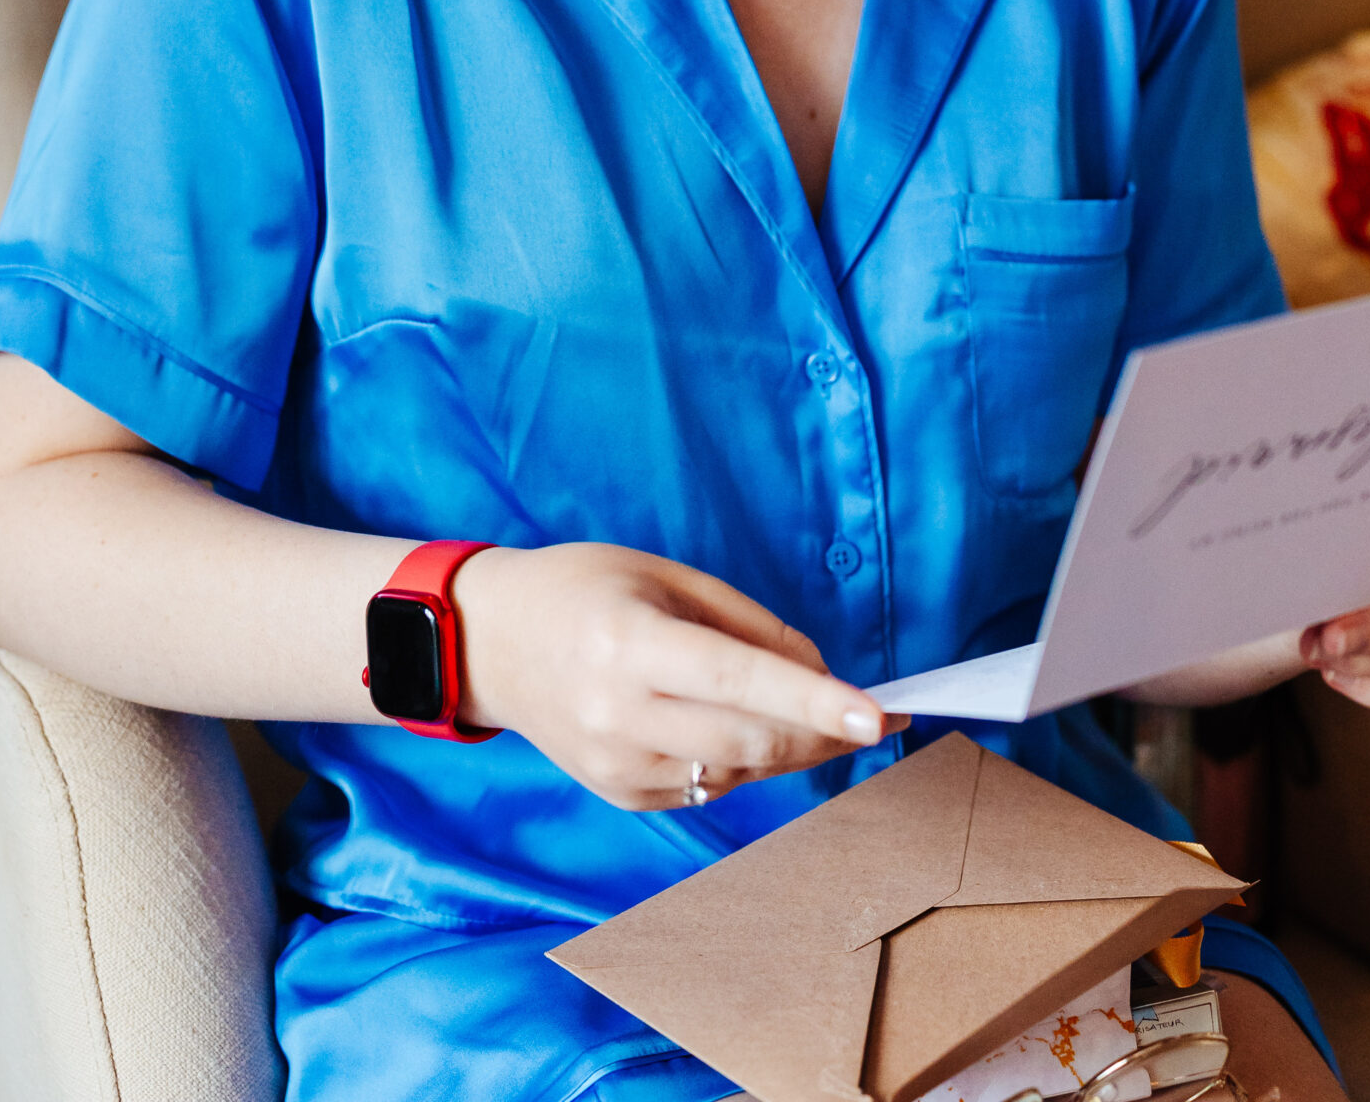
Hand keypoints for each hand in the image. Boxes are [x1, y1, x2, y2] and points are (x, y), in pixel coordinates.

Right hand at [453, 543, 905, 807]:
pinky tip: (743, 727)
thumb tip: (821, 671)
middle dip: (822, 733)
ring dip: (790, 750)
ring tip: (815, 718)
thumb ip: (747, 624)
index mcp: (631, 643)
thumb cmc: (584, 589)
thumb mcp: (666, 576)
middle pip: (749, 742)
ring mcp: (617, 765)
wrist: (492, 642)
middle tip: (871, 716)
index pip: (740, 680)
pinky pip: (706, 787)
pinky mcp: (619, 794)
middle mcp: (620, 714)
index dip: (814, 701)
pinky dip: (743, 762)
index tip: (877, 714)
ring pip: (736, 774)